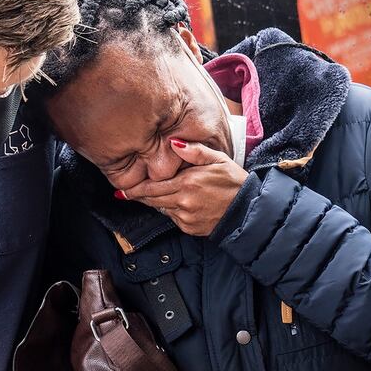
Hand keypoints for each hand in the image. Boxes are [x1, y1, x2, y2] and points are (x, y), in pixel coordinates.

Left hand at [120, 139, 248, 235]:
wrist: (248, 209)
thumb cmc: (233, 181)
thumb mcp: (217, 159)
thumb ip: (194, 151)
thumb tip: (173, 142)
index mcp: (187, 182)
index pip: (152, 187)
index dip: (135, 189)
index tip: (122, 190)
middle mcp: (183, 201)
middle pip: (152, 200)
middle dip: (139, 196)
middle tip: (126, 194)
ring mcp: (186, 217)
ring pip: (162, 209)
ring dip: (157, 202)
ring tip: (159, 194)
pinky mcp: (190, 228)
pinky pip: (173, 219)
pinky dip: (172, 211)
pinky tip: (181, 203)